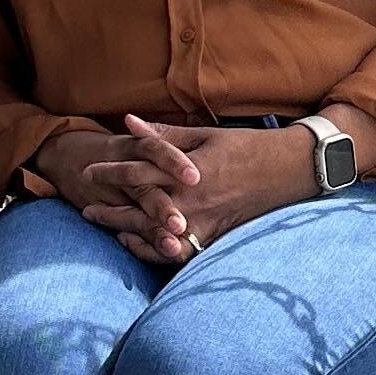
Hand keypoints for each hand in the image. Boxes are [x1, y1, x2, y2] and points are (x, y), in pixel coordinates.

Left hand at [102, 118, 318, 263]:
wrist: (288, 170)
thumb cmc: (246, 147)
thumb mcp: (203, 135)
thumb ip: (163, 135)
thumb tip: (127, 122)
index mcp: (184, 173)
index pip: (134, 174)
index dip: (108, 173)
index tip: (88, 172)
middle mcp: (190, 202)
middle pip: (137, 211)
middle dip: (109, 211)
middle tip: (87, 210)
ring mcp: (202, 224)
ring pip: (154, 236)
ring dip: (127, 233)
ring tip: (108, 230)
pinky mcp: (214, 238)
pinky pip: (178, 252)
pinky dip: (156, 251)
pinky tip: (141, 246)